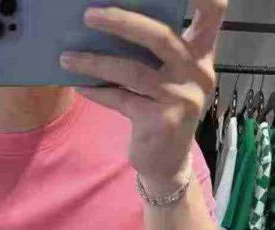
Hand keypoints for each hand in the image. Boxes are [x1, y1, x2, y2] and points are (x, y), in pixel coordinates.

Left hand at [59, 0, 225, 194]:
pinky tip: (78, 85)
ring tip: (67, 58)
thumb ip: (152, 52)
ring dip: (95, 62)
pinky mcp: (160, 122)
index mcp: (201, 53)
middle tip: (89, 15)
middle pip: (160, 36)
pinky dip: (96, 92)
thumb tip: (106, 21)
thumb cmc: (162, 111)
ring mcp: (180, 98)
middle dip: (122, 22)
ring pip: (132, 71)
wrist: (166, 163)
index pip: (214, 11)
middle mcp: (197, 72)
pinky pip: (120, 100)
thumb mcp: (166, 77)